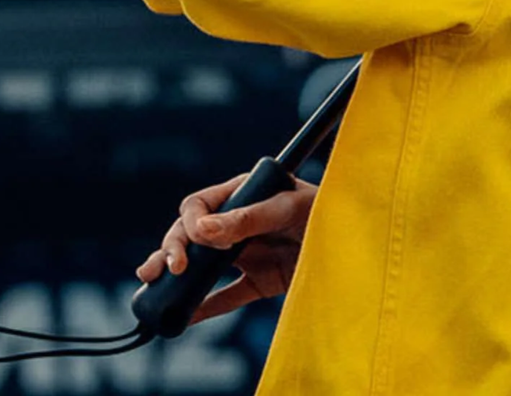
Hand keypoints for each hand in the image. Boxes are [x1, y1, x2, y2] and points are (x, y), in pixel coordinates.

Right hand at [135, 172, 318, 323]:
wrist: (359, 245)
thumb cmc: (328, 209)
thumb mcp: (290, 208)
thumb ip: (249, 218)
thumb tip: (202, 229)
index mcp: (246, 194)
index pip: (202, 204)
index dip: (190, 220)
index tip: (193, 238)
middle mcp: (240, 224)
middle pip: (192, 235)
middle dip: (172, 248)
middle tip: (167, 268)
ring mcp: (247, 254)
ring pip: (202, 266)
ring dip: (176, 277)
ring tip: (152, 285)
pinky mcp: (259, 281)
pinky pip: (225, 297)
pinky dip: (203, 308)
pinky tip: (184, 317)